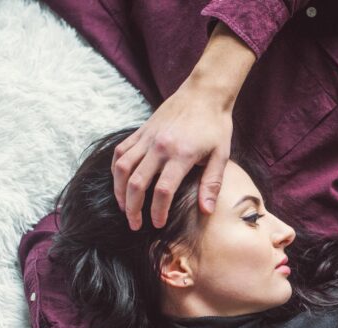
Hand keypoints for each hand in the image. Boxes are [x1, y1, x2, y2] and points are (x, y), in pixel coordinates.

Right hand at [112, 79, 232, 228]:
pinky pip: (120, 152)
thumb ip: (212, 184)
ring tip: (124, 207)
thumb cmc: (215, 125)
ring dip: (119, 191)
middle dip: (133, 208)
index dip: (157, 211)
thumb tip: (206, 210)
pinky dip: (116, 169)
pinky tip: (120, 183)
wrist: (204, 93)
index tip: (157, 224)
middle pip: (136, 183)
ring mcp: (147, 137)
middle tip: (134, 224)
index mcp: (181, 155)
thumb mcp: (221, 155)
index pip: (163, 190)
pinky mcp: (141, 130)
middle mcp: (159, 146)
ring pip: (122, 168)